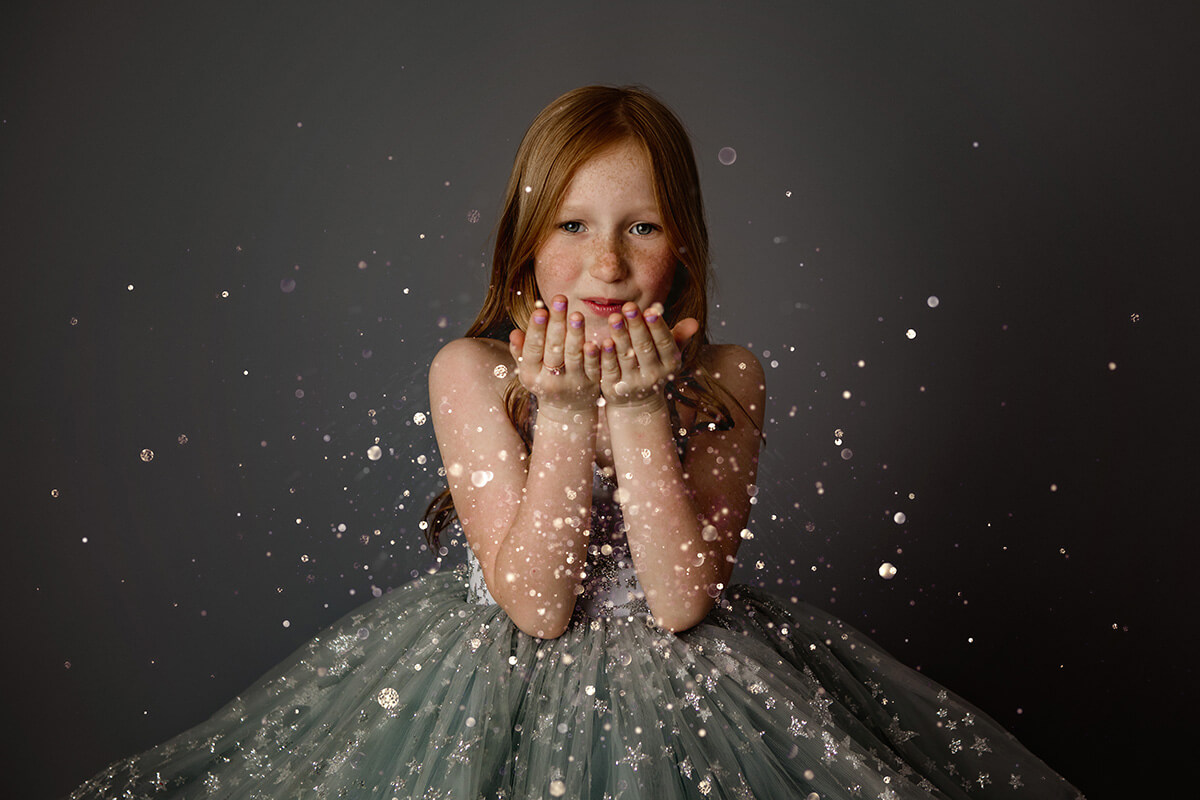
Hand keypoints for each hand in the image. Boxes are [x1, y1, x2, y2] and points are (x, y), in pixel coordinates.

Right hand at [509, 294, 600, 410]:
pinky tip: (595, 339)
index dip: (536, 329)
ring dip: (575, 335)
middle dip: (556, 324)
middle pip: (553, 349)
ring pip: (573, 357)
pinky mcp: (590, 385)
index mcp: (531, 375)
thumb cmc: (545, 381)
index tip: (540, 308)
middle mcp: (549, 381)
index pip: (532, 349)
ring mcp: (571, 384)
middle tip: (560, 300)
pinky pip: (592, 368)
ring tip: (577, 314)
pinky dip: (594, 354)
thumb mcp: (529, 369)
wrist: (568, 412)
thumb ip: (521, 351)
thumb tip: (514, 333)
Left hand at [600, 302, 698, 406]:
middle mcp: (653, 376)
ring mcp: (633, 383)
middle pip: (644, 347)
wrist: (639, 403)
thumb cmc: (655, 366)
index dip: (657, 327)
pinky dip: (605, 356)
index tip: (650, 310)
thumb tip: (694, 322)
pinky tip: (601, 341)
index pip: (664, 342)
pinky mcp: (614, 389)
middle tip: (629, 306)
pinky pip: (609, 370)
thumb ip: (680, 336)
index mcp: (670, 364)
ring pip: (625, 357)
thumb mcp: (670, 353)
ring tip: (614, 318)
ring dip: (620, 336)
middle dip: (636, 326)